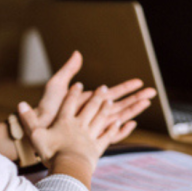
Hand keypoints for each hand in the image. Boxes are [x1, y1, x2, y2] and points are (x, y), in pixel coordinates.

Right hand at [18, 83, 134, 171]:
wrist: (70, 168)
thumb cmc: (52, 153)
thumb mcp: (36, 135)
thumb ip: (29, 119)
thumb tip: (20, 104)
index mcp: (65, 121)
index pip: (69, 103)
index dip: (74, 93)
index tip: (78, 84)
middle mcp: (80, 125)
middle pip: (90, 107)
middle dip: (96, 96)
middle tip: (102, 87)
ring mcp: (90, 136)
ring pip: (100, 118)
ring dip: (106, 109)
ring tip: (110, 101)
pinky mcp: (97, 148)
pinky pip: (107, 136)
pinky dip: (114, 129)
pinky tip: (119, 123)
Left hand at [33, 50, 155, 132]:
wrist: (38, 126)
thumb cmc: (45, 108)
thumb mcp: (57, 85)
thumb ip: (68, 70)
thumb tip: (78, 53)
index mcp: (90, 101)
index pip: (113, 94)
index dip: (126, 88)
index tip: (139, 81)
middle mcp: (94, 113)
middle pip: (121, 105)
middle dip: (137, 98)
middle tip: (152, 92)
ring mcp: (94, 125)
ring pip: (119, 118)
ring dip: (134, 111)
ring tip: (147, 104)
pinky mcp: (90, 137)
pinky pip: (110, 135)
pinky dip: (121, 130)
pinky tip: (131, 124)